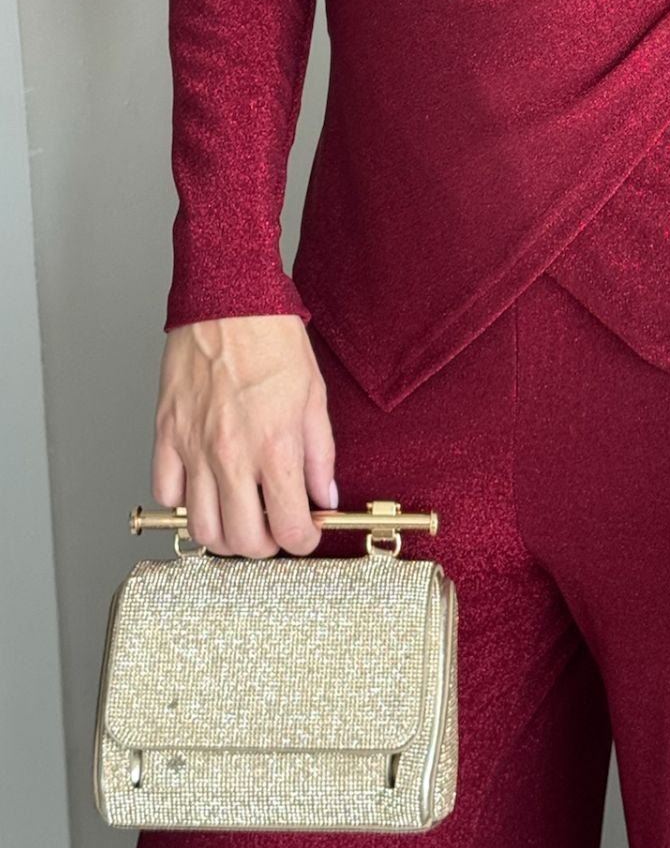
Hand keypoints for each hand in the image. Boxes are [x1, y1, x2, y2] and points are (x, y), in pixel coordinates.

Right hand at [153, 315, 336, 558]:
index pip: (288, 527)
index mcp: (275, 447)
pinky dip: (184, 503)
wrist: (228, 301)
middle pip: (241, 540)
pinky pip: (166, 493)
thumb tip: (323, 496)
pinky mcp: (167, 434)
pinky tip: (204, 489)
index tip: (305, 533)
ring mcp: (194, 447)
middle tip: (272, 529)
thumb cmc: (272, 339)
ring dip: (222, 535)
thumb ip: (320, 456)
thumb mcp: (315, 398)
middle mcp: (232, 455)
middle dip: (263, 547)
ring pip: (200, 527)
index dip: (302, 541)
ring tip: (238, 518)